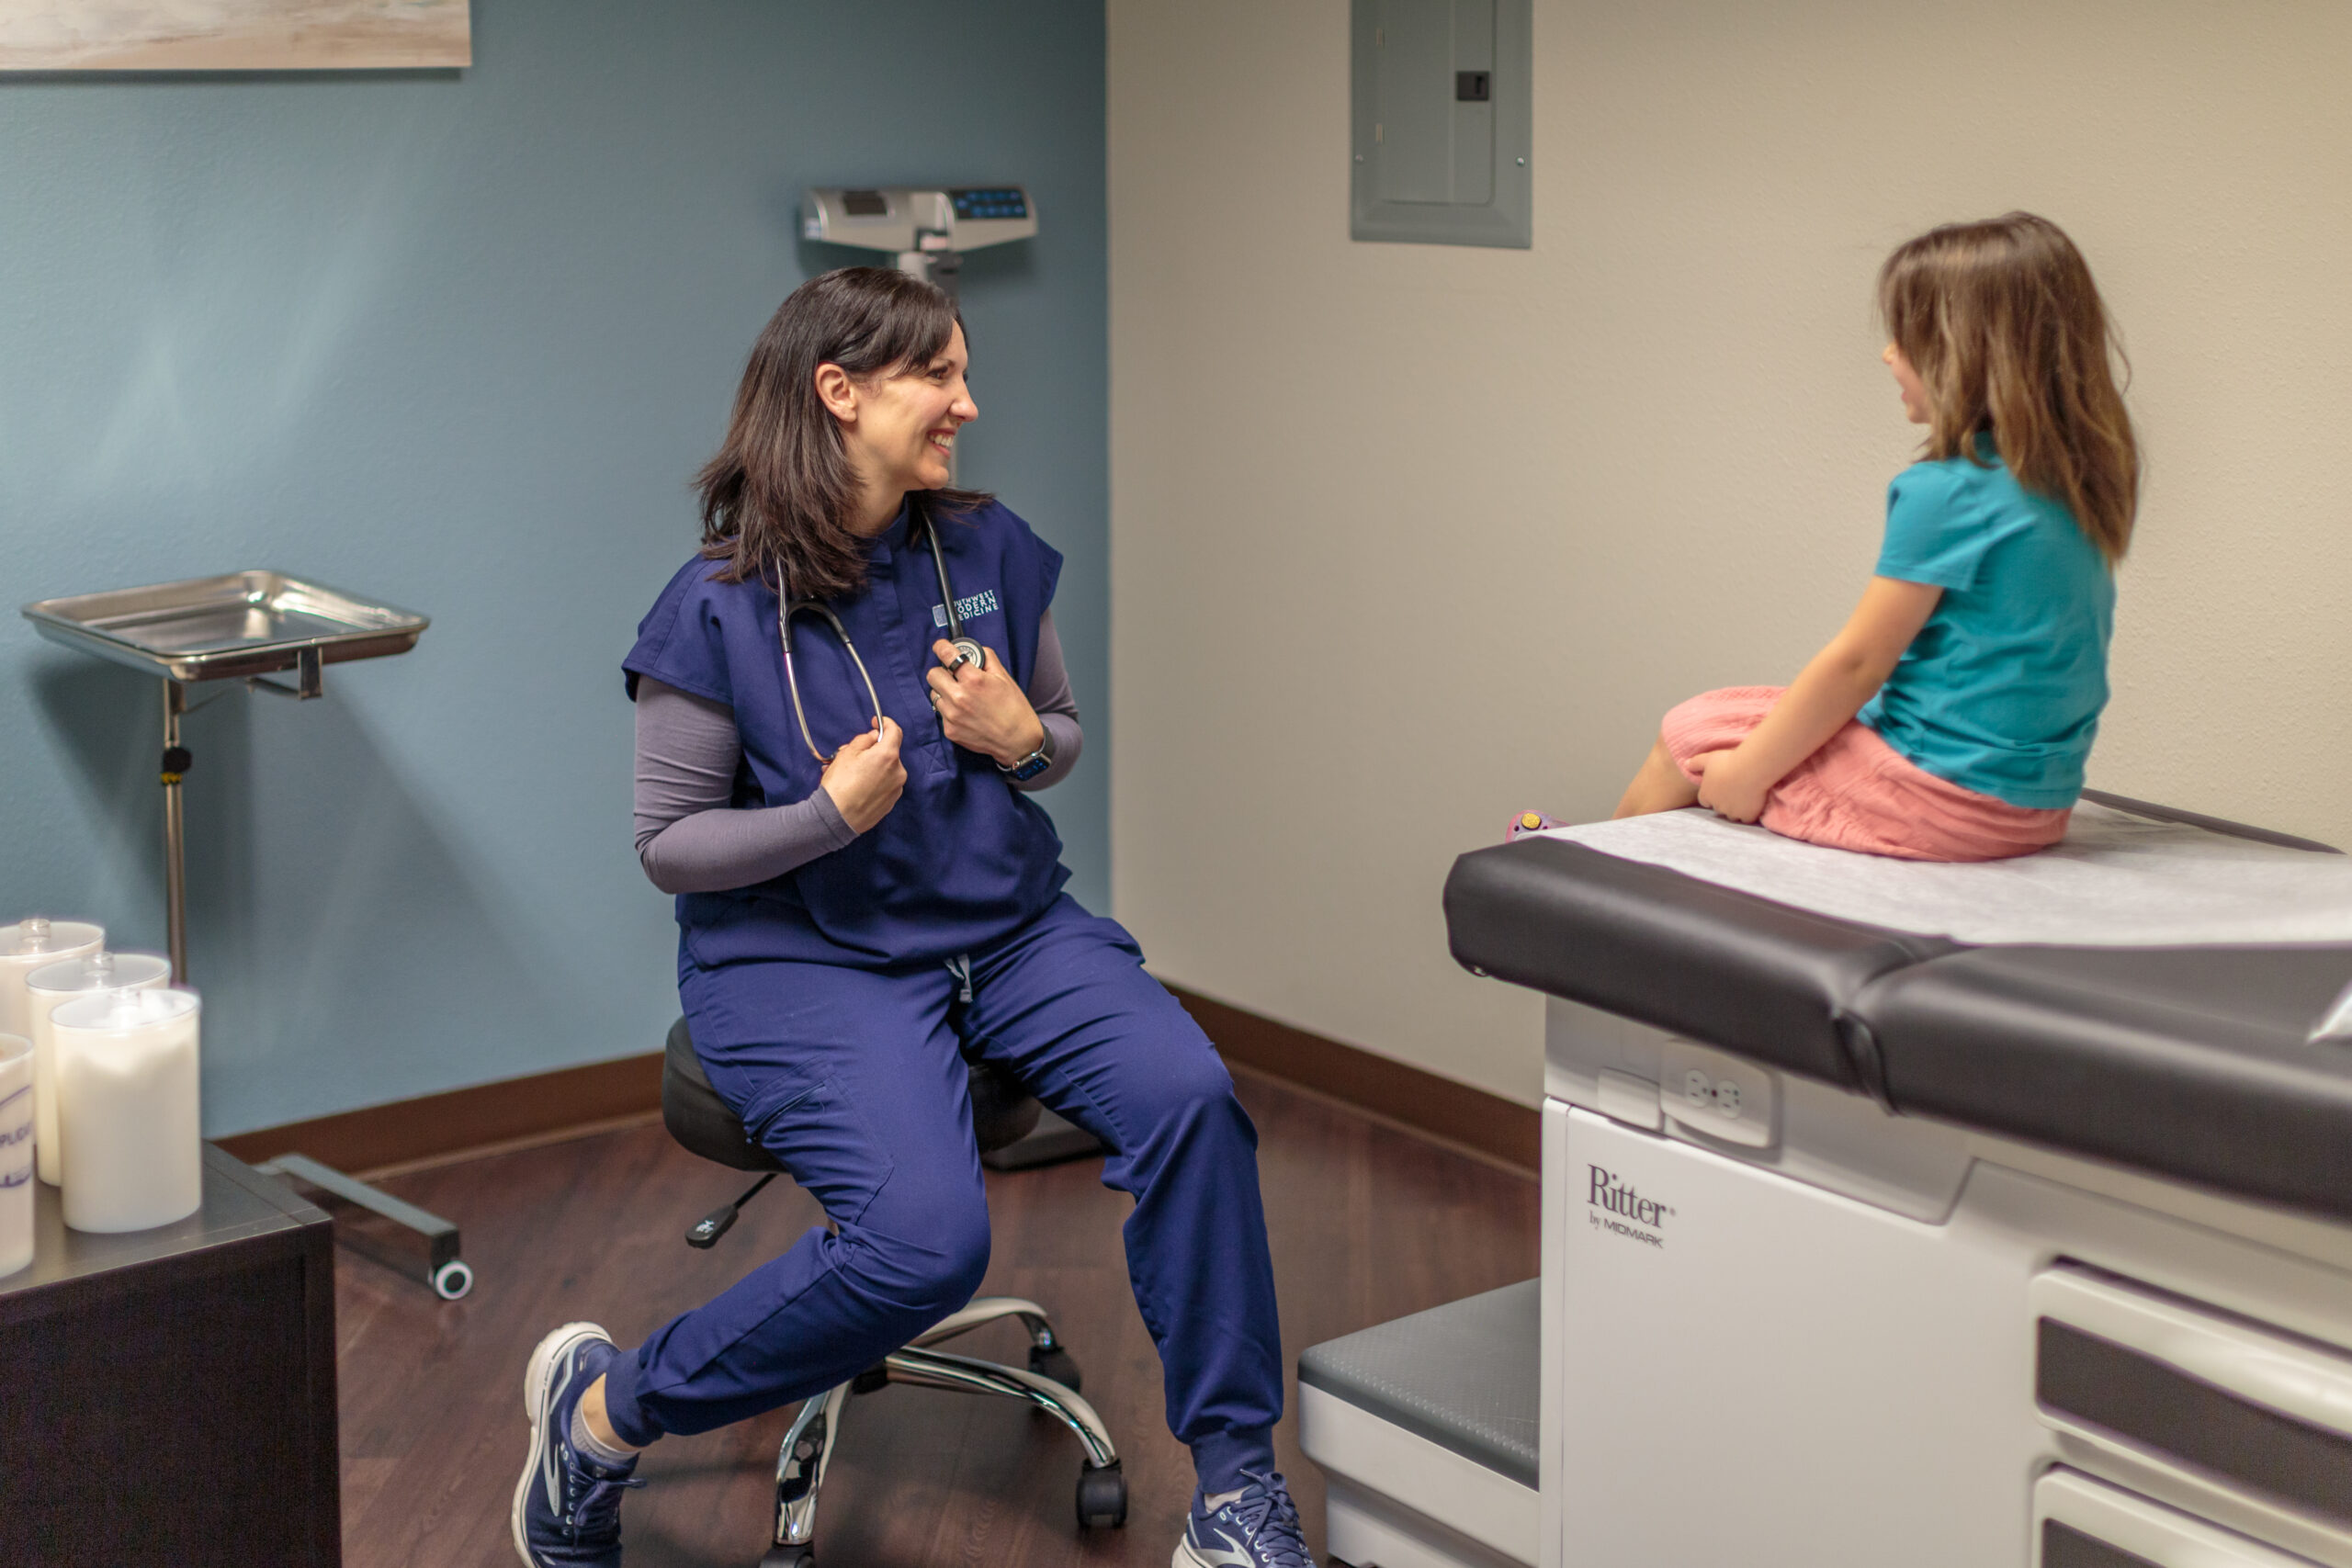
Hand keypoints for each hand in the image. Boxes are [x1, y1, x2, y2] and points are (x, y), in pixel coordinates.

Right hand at [819, 718, 905, 832]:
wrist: (836, 818)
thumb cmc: (840, 785)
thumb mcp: (847, 753)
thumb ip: (864, 740)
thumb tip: (874, 737)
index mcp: (889, 756)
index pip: (895, 731)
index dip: (885, 723)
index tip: (877, 722)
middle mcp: (898, 772)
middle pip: (888, 752)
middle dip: (871, 750)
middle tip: (850, 754)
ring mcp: (896, 789)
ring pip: (885, 769)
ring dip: (871, 767)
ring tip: (848, 774)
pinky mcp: (891, 802)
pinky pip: (884, 785)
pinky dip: (873, 781)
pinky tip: (855, 786)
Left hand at [925, 640, 1044, 765]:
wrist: (1018, 741)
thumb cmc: (1014, 708)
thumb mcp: (1004, 677)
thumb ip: (986, 658)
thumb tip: (972, 651)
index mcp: (974, 680)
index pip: (946, 655)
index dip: (941, 647)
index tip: (940, 647)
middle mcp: (959, 698)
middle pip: (932, 675)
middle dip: (942, 672)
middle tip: (953, 676)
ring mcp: (952, 716)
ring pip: (934, 694)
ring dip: (944, 692)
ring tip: (961, 697)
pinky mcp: (950, 730)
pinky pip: (941, 713)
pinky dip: (949, 710)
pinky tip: (965, 713)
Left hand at [1688, 747, 1769, 823]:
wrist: (1750, 769)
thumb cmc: (1728, 761)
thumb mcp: (1708, 758)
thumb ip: (1695, 763)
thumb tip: (1685, 764)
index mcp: (1706, 794)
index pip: (1705, 800)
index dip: (1712, 795)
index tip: (1720, 789)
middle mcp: (1717, 806)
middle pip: (1719, 808)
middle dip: (1724, 803)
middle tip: (1734, 791)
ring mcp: (1732, 812)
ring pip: (1732, 815)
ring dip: (1736, 809)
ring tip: (1744, 798)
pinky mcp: (1747, 815)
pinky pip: (1746, 819)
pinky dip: (1750, 813)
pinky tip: (1754, 804)